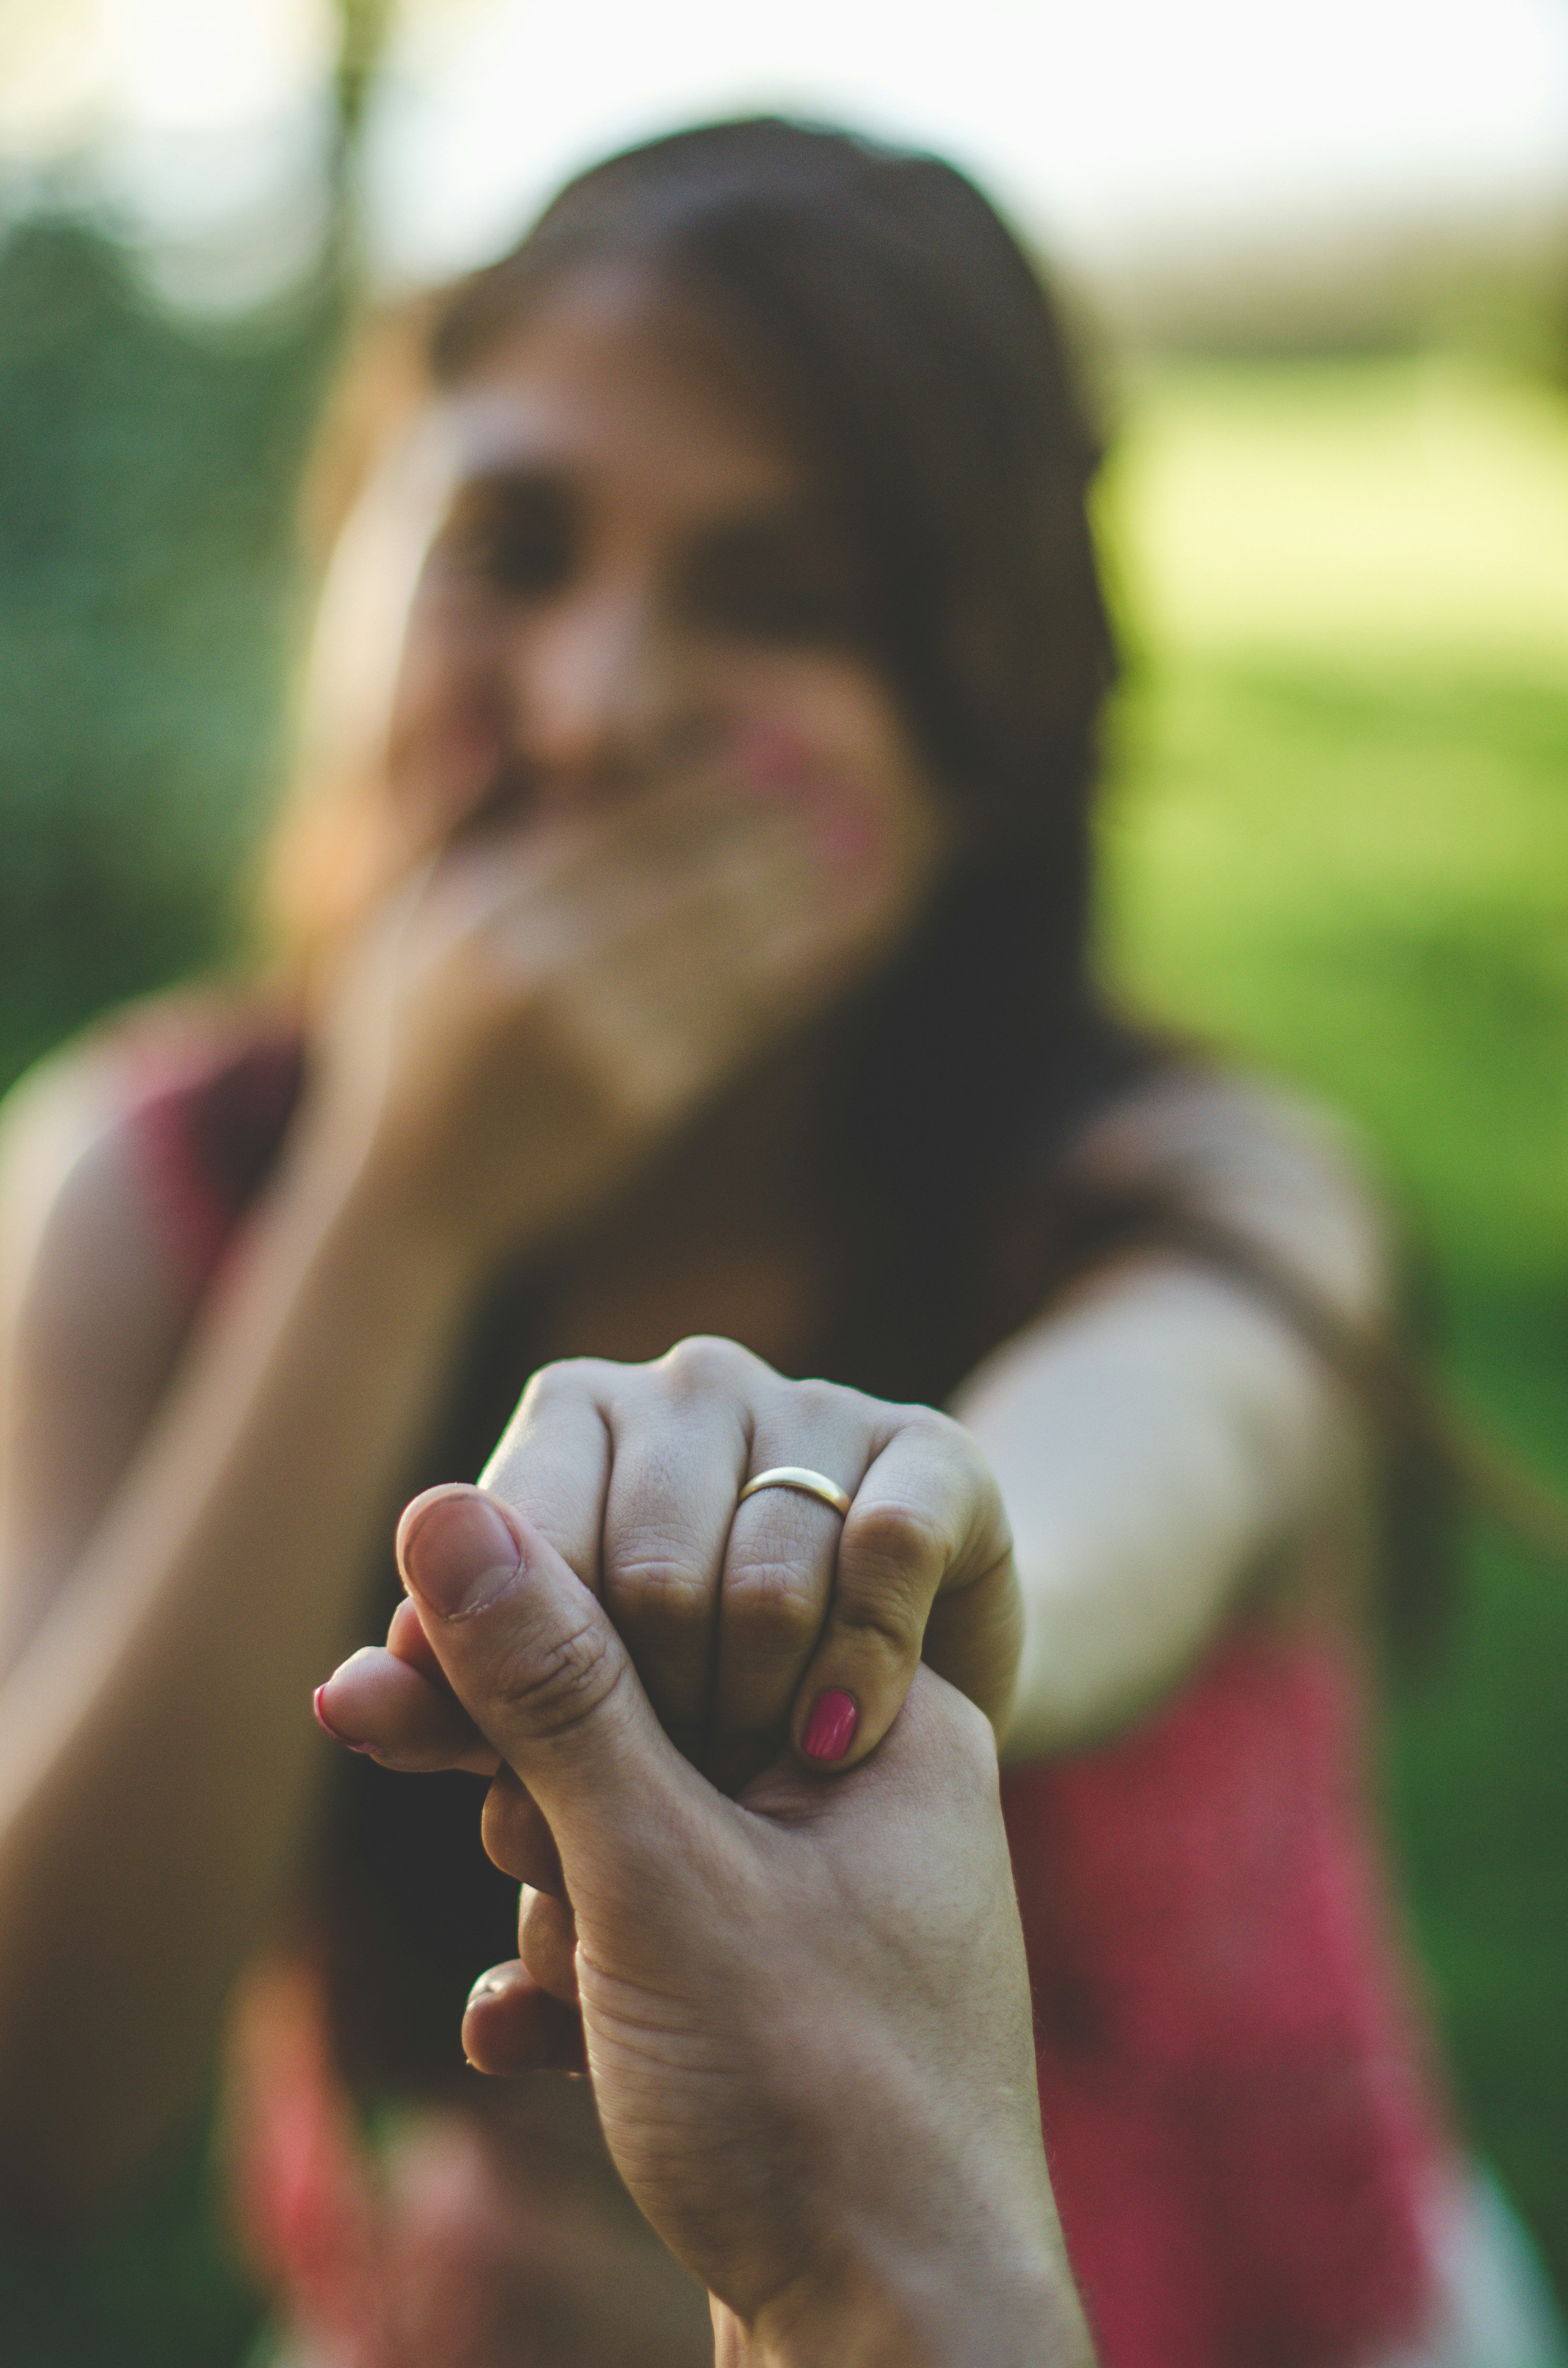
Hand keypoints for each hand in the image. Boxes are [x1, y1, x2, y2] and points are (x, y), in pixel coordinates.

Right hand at [309, 756, 925, 1278]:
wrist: (410, 1193)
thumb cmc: (406, 1044)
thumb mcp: (398, 923)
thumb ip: (443, 823)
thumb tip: (491, 731)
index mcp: (484, 910)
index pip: (620, 828)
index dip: (707, 791)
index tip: (771, 760)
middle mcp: (540, 969)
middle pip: (685, 883)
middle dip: (772, 842)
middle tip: (845, 805)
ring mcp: (593, 1040)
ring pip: (722, 954)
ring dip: (799, 908)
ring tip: (861, 866)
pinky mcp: (637, 1100)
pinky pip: (727, 1024)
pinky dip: (782, 982)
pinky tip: (826, 950)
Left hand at [318, 1338, 1023, 1794]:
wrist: (888, 1716)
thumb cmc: (690, 1710)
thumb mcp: (559, 1721)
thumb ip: (454, 1708)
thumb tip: (340, 1699)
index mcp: (577, 1413)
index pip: (515, 1545)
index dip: (527, 1686)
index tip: (541, 1780)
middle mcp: (691, 1382)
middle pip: (644, 1572)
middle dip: (654, 1724)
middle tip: (674, 1790)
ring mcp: (817, 1403)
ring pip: (768, 1574)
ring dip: (762, 1713)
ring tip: (760, 1772)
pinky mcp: (933, 1452)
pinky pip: (886, 1556)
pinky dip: (865, 1671)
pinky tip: (845, 1733)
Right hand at [387, 1485, 1090, 2367]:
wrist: (902, 2353)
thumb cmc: (816, 2102)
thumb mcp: (660, 1873)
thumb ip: (554, 1687)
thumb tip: (447, 1504)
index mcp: (888, 1714)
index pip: (683, 1596)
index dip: (543, 1646)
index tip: (434, 1701)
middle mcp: (872, 1786)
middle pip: (654, 1714)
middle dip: (543, 1798)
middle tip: (520, 1870)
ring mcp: (834, 1892)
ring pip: (639, 1832)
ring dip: (561, 1900)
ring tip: (557, 1982)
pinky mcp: (788, 1989)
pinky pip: (655, 1930)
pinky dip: (585, 1975)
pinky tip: (529, 2035)